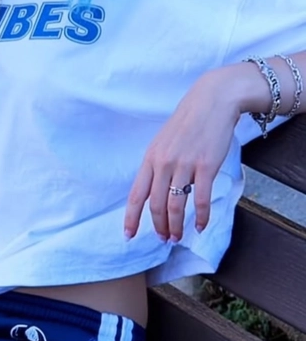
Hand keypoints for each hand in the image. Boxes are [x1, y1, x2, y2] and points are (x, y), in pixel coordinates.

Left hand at [124, 69, 242, 242]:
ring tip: (178, 237)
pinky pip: (200, 199)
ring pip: (177, 205)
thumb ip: (157, 164)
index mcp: (150, 158)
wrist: (211, 102)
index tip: (129, 235)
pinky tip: (201, 226)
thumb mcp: (163, 142)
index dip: (131, 217)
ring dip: (176, 226)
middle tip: (164, 239)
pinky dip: (201, 216)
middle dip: (159, 227)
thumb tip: (153, 189)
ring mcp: (185, 165)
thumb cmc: (187, 122)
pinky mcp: (206, 166)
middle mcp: (164, 163)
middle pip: (157, 205)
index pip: (137, 194)